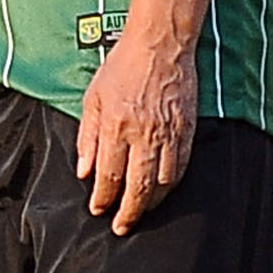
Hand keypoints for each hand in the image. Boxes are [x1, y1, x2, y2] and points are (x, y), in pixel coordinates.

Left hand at [75, 30, 197, 231]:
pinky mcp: (188, 129)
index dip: (103, 198)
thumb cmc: (121, 68)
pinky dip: (171, 185)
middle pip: (137, 186)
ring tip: (142, 212)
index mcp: (116, 126)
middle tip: (121, 226)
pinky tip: (162, 191)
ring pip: (162, 182)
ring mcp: (168, 133)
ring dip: (151, 203)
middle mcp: (143, 134)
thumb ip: (87, 138)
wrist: (160, 45)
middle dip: (129, 212)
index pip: (108, 175)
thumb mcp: (93, 99)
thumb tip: (84, 172)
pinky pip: (181, 166)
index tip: (98, 209)